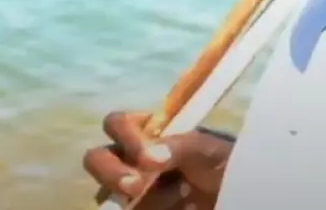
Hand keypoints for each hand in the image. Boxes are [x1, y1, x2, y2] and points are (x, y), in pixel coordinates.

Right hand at [82, 111, 233, 209]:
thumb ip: (179, 146)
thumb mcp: (208, 147)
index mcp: (143, 132)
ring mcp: (128, 190)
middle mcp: (128, 159)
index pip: (116, 124)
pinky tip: (180, 208)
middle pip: (96, 159)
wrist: (229, 193)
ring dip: (146, 198)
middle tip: (135, 186)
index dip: (125, 136)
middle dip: (111, 173)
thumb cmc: (219, 161)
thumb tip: (148, 158)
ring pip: (108, 194)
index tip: (146, 156)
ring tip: (183, 194)